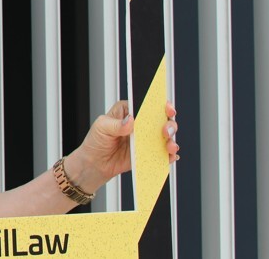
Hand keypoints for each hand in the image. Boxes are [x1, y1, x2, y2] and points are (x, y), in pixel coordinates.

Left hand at [65, 101, 179, 192]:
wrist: (96, 163)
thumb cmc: (96, 141)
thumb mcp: (102, 127)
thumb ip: (116, 124)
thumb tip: (130, 120)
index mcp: (129, 111)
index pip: (147, 104)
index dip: (160, 104)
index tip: (167, 108)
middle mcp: (140, 124)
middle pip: (162, 120)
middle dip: (169, 124)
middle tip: (165, 131)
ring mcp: (146, 139)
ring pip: (166, 137)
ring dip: (172, 140)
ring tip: (170, 147)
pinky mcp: (148, 153)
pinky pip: (162, 153)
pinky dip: (169, 155)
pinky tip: (169, 157)